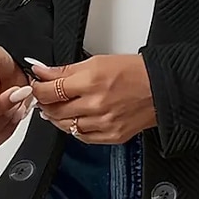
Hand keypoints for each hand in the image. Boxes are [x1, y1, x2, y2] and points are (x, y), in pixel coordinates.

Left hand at [27, 54, 156, 144]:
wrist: (162, 88)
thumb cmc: (135, 72)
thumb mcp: (98, 61)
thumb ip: (67, 70)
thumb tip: (43, 72)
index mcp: (91, 82)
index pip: (50, 90)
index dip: (38, 88)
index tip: (36, 85)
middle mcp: (96, 105)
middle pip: (54, 110)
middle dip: (45, 103)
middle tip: (44, 96)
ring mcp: (103, 123)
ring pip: (65, 126)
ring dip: (56, 117)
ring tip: (58, 108)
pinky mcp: (111, 136)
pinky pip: (82, 137)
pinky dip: (74, 128)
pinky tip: (75, 119)